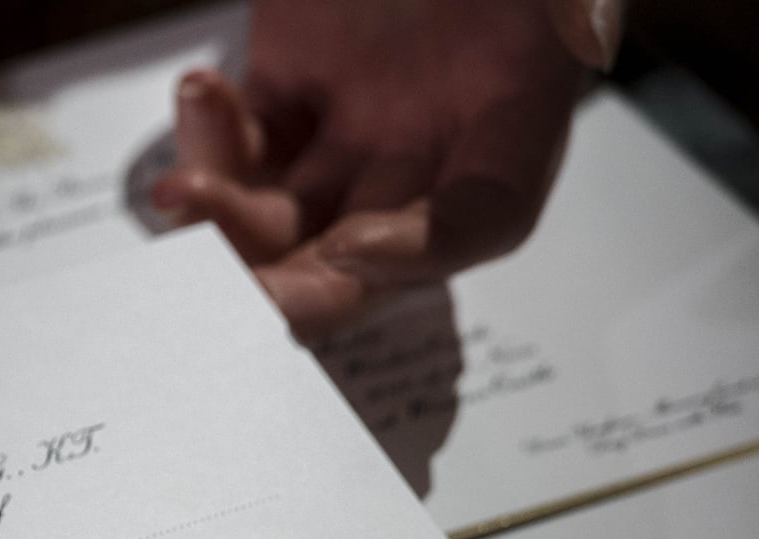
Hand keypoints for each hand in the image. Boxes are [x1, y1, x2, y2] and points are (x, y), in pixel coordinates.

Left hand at [152, 0, 614, 339]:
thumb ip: (569, 1)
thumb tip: (577, 41)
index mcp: (515, 111)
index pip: (483, 218)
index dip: (420, 252)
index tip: (348, 246)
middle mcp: (432, 138)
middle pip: (365, 252)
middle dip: (293, 283)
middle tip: (224, 290)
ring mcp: (356, 119)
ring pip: (284, 216)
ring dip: (227, 223)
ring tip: (181, 196)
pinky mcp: (289, 82)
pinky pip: (242, 145)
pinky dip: (209, 140)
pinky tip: (201, 93)